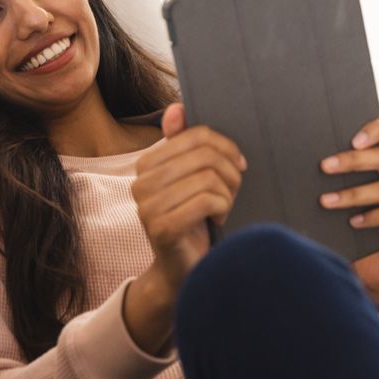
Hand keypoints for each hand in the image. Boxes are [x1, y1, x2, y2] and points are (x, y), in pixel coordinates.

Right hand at [132, 103, 245, 300]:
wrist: (182, 270)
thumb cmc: (193, 218)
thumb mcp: (191, 178)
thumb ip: (184, 144)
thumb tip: (177, 108)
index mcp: (145, 164)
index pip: (196, 135)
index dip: (226, 147)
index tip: (237, 165)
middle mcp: (140, 183)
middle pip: (205, 155)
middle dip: (230, 172)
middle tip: (233, 190)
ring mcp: (147, 207)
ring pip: (209, 178)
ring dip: (227, 193)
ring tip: (223, 206)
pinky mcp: (162, 228)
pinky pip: (208, 200)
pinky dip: (223, 208)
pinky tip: (217, 219)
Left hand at [319, 117, 378, 307]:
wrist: (373, 270)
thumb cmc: (358, 229)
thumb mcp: (352, 197)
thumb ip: (347, 175)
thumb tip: (320, 159)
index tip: (352, 140)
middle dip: (354, 161)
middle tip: (325, 167)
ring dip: (355, 194)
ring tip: (326, 201)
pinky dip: (375, 217)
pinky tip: (353, 222)